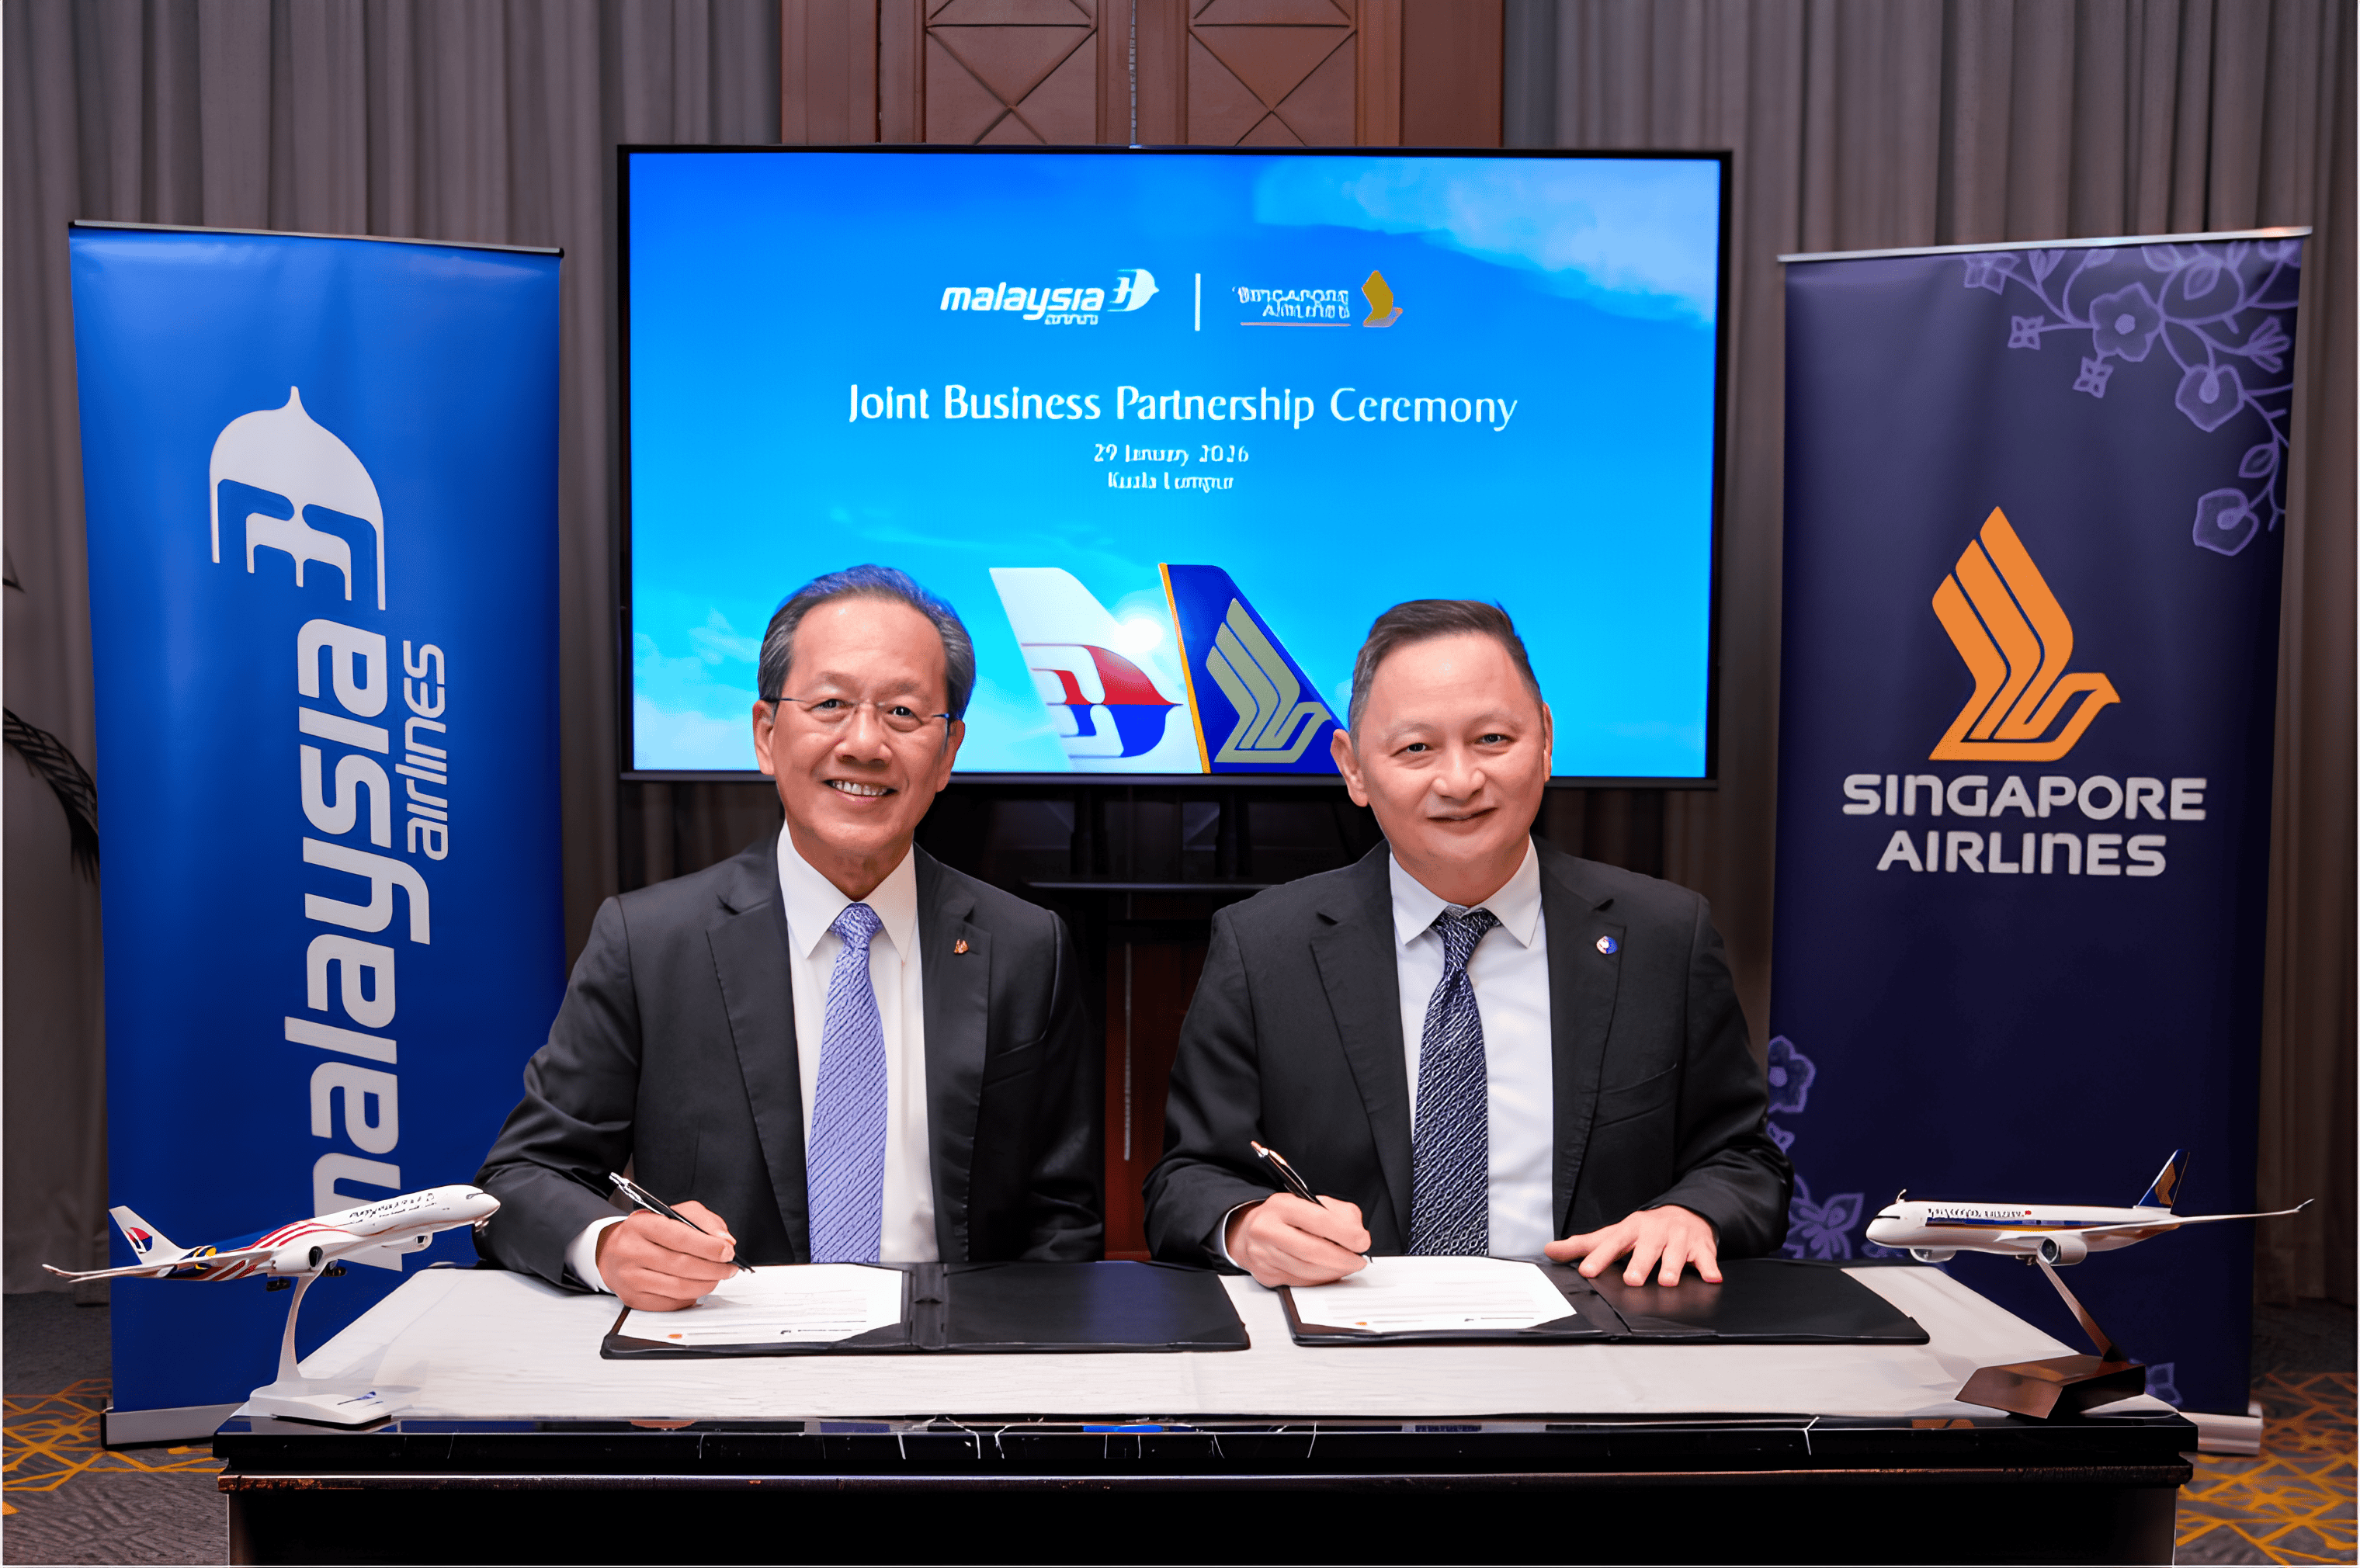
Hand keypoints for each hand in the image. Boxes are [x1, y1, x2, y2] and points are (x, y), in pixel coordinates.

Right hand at [596, 1200, 737, 1309]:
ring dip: (707, 1284)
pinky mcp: (633, 1299)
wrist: (612, 1251)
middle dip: (714, 1268)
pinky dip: (691, 1296)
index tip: (728, 1250)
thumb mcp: (673, 1213)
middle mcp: (631, 1251)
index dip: (708, 1246)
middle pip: (682, 1265)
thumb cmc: (648, 1232)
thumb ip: (702, 1220)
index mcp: (641, 1224)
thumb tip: (725, 1240)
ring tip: (718, 1277)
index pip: (679, 1237)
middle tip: (730, 1267)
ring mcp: (630, 1278)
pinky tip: (697, 1286)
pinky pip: (671, 1303)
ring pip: (679, 1288)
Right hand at [1224, 1193, 1370, 1287]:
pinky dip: (1320, 1279)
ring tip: (1347, 1266)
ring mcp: (1264, 1255)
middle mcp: (1268, 1229)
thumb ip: (1339, 1213)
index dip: (1346, 1233)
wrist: (1250, 1230)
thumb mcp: (1311, 1202)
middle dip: (1343, 1259)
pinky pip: (1301, 1282)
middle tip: (1358, 1261)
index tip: (1362, 1241)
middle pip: (1313, 1251)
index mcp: (1282, 1205)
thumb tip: (1358, 1234)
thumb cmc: (1286, 1217)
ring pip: (1307, 1270)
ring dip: (1335, 1271)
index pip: (1319, 1220)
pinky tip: (1329, 1272)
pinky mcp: (1266, 1274)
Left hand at [1544, 1204, 1721, 1285]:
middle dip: (1639, 1263)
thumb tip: (1550, 1250)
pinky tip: (1711, 1278)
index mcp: (1631, 1229)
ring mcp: (1679, 1238)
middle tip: (1631, 1280)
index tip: (1587, 1271)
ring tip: (1667, 1281)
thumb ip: (1583, 1245)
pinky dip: (1709, 1267)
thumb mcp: (1614, 1234)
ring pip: (1676, 1252)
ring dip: (1672, 1266)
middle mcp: (1655, 1232)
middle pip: (1646, 1247)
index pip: (1612, 1243)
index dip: (1599, 1257)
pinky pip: (1707, 1257)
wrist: (1685, 1214)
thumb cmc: (1644, 1231)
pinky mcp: (1702, 1247)